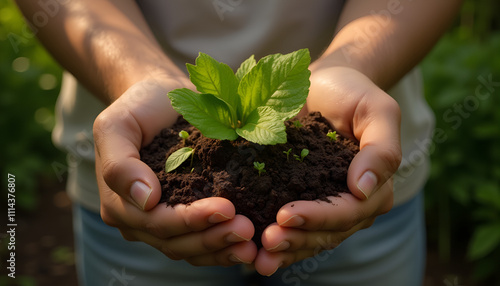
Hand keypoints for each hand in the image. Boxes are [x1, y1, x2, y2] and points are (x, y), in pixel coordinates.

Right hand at [93, 77, 256, 265]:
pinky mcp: (188, 216)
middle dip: (212, 239)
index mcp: (120, 203)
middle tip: (246, 229)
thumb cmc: (139, 108)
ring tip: (251, 242)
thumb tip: (146, 200)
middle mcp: (140, 219)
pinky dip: (225, 246)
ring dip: (222, 248)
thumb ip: (120, 164)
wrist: (162, 98)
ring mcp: (165, 221)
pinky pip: (204, 240)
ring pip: (192, 248)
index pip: (156, 222)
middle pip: (176, 242)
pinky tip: (250, 244)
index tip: (226, 209)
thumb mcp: (117, 126)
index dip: (190, 221)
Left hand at [254, 66, 400, 274]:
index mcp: (375, 189)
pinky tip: (251, 249)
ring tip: (256, 257)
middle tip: (266, 241)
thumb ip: (381, 150)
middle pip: (326, 233)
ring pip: (307, 238)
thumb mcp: (378, 111)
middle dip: (296, 240)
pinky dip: (274, 239)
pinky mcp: (299, 199)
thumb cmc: (354, 94)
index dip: (319, 218)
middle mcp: (352, 204)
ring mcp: (324, 205)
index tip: (285, 216)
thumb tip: (363, 190)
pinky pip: (291, 227)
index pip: (348, 212)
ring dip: (284, 249)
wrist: (327, 84)